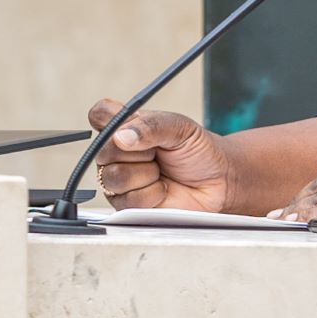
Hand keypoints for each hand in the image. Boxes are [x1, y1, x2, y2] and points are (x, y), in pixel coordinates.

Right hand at [88, 101, 237, 212]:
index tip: (130, 125)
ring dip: (146, 174)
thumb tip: (121, 136)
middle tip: (158, 153)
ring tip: (161, 171)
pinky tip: (163, 189)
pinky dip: (152, 194)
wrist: (217, 181)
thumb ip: (151, 126)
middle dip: (139, 153)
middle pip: (104, 151)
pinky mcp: (127, 203)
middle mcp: (116, 152)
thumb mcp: (179, 128)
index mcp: (124, 126)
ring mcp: (119, 179)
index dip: (109, 120)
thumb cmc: (197, 151)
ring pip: (114, 177)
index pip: (99, 114)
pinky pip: (128, 199)